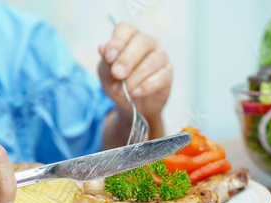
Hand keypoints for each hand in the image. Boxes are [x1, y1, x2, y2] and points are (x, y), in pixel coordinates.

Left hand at [98, 22, 171, 138]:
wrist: (131, 105)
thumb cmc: (118, 83)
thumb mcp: (106, 72)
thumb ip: (105, 61)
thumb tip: (103, 48)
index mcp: (130, 37)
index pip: (125, 29)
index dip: (117, 42)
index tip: (109, 58)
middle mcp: (148, 43)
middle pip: (142, 41)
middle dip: (128, 58)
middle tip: (117, 73)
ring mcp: (161, 57)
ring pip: (152, 61)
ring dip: (135, 77)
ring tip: (124, 90)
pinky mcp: (167, 74)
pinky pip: (161, 77)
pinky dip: (146, 86)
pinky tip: (136, 93)